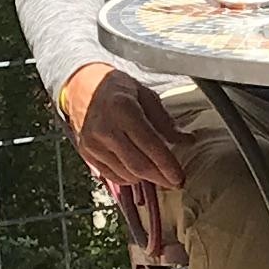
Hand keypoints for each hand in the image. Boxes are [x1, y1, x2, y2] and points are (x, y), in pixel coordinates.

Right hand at [56, 63, 185, 190]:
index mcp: (123, 110)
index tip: (180, 177)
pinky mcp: (87, 153)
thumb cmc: (117, 89)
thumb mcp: (145, 95)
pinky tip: (138, 171)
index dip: (168, 166)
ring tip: (157, 174)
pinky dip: (129, 178)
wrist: (81, 86)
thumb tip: (186, 140)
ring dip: (146, 179)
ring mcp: (93, 144)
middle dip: (160, 178)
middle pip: (138, 166)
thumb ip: (164, 121)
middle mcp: (105, 129)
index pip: (151, 146)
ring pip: (126, 175)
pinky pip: (112, 175)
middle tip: (175, 182)